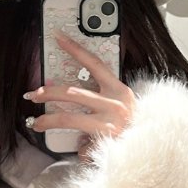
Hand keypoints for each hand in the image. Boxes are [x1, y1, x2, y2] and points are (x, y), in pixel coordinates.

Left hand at [24, 31, 136, 160]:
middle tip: (33, 94)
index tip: (58, 37)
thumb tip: (72, 98)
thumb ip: (101, 99)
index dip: (76, 49)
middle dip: (48, 92)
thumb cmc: (134, 127)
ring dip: (48, 120)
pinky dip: (80, 147)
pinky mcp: (104, 140)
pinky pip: (82, 142)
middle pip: (72, 92)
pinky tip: (81, 149)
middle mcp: (115, 104)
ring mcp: (110, 122)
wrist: (155, 150)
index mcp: (120, 90)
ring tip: (35, 123)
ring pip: (68, 118)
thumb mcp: (122, 105)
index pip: (95, 64)